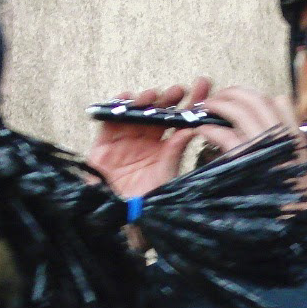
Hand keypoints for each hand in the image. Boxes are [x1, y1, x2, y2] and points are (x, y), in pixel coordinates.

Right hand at [86, 81, 210, 198]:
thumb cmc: (148, 203)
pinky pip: (108, 122)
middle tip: (178, 90)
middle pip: (157, 112)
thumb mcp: (166, 175)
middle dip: (168, 98)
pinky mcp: (103, 146)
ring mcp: (124, 142)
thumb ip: (175, 152)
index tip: (202, 88)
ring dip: (143, 100)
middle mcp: (145, 142)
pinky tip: (125, 99)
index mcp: (163, 149)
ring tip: (153, 95)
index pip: (178, 122)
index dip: (190, 104)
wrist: (122, 219)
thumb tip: (190, 129)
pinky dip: (114, 107)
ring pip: (134, 113)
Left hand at [199, 85, 306, 202]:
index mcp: (296, 133)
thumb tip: (275, 106)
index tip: (240, 99)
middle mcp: (282, 134)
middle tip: (217, 98)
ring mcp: (263, 145)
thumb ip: (291, 133)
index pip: (278, 100)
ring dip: (218, 104)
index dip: (254, 96)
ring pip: (239, 110)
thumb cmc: (294, 195)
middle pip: (255, 99)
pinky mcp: (244, 160)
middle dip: (232, 93)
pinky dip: (209, 129)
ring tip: (204, 108)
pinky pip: (223, 135)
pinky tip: (201, 130)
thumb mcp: (302, 159)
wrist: (292, 221)